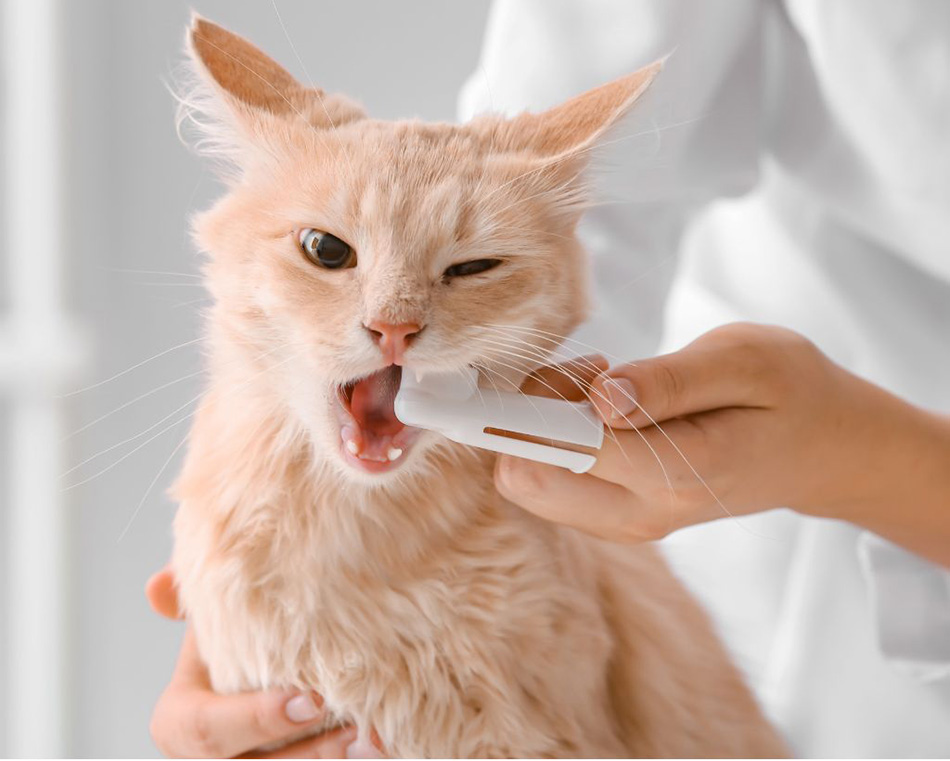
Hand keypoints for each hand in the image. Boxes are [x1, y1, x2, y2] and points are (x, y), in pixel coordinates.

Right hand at [146, 569, 376, 757]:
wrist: (259, 671)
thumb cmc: (234, 643)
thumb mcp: (210, 618)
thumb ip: (189, 595)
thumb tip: (157, 587)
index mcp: (179, 724)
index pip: (207, 731)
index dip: (257, 720)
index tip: (310, 699)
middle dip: (308, 752)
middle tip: (354, 726)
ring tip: (374, 739)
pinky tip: (380, 745)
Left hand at [494, 323, 949, 565]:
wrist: (821, 450)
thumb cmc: (790, 392)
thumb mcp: (746, 361)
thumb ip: (669, 382)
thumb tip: (599, 398)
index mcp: (675, 471)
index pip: (560, 448)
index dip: (514, 410)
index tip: (493, 376)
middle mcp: (640, 512)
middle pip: (526, 474)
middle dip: (529, 412)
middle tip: (592, 368)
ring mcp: (627, 524)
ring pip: (530, 481)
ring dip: (542, 423)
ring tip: (608, 383)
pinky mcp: (617, 518)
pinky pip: (551, 483)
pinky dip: (555, 439)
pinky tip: (607, 406)